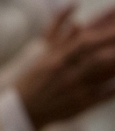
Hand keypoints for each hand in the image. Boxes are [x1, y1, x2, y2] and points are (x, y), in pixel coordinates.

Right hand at [16, 6, 114, 130]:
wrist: (24, 107)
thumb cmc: (33, 77)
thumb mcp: (42, 54)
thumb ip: (59, 35)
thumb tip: (78, 23)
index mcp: (56, 57)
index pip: (83, 42)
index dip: (103, 35)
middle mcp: (66, 71)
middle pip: (96, 57)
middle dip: (112, 47)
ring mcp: (75, 88)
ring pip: (101, 76)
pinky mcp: (81, 104)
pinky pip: (103, 96)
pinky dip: (114, 89)